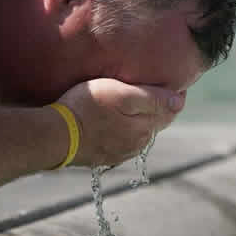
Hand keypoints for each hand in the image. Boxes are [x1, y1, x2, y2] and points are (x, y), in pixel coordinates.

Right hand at [56, 78, 184, 166]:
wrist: (55, 135)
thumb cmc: (87, 108)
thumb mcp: (121, 95)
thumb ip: (152, 99)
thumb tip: (180, 101)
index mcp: (146, 129)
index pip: (169, 110)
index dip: (172, 94)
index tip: (171, 79)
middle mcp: (137, 145)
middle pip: (154, 121)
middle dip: (156, 106)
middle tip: (150, 86)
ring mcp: (119, 153)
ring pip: (137, 132)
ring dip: (138, 118)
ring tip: (130, 101)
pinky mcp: (102, 156)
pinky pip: (120, 140)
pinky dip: (122, 129)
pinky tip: (113, 120)